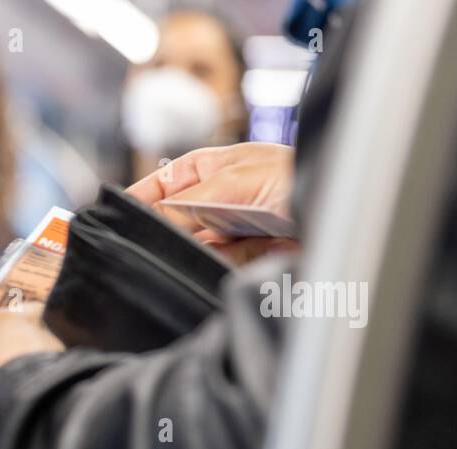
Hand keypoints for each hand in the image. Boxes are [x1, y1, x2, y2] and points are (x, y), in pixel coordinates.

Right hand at [127, 142, 299, 263]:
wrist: (344, 211)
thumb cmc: (297, 175)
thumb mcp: (229, 183)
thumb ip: (183, 206)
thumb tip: (147, 224)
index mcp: (211, 170)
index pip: (160, 185)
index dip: (138, 200)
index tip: (111, 219)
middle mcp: (219, 199)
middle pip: (174, 223)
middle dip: (163, 234)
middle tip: (142, 248)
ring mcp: (233, 230)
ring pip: (194, 249)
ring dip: (191, 255)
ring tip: (189, 256)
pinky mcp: (249, 259)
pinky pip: (218, 268)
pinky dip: (214, 270)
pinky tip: (215, 267)